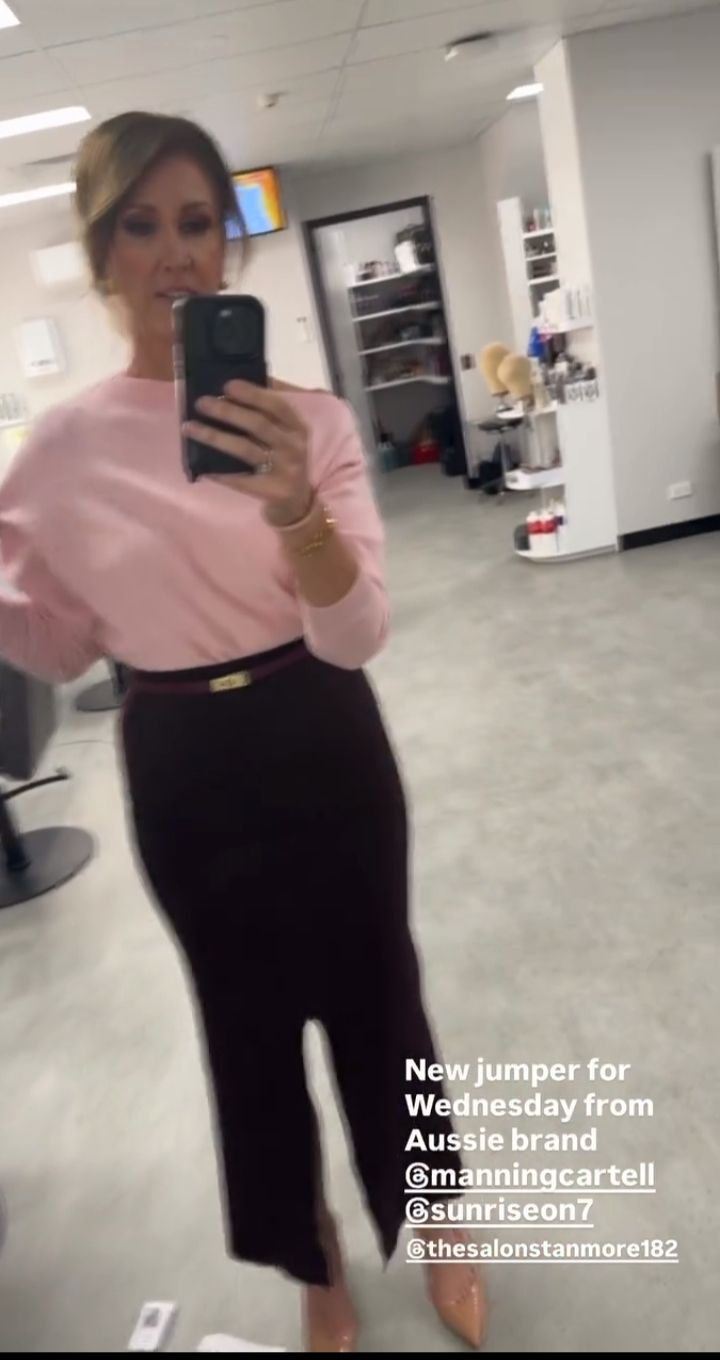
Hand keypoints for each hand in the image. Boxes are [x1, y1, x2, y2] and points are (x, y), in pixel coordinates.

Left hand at [184, 378, 312, 525]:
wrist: (298, 501)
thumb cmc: (284, 459)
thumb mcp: (286, 435)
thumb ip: (268, 415)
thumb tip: (230, 391)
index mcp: (298, 428)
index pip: (277, 405)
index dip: (253, 394)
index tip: (227, 385)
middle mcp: (294, 447)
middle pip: (259, 425)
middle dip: (228, 412)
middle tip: (201, 403)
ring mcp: (284, 470)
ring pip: (246, 450)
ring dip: (215, 437)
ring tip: (190, 428)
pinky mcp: (272, 491)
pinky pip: (241, 479)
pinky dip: (220, 472)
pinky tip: (201, 467)